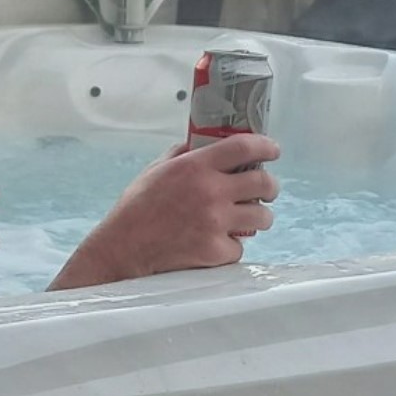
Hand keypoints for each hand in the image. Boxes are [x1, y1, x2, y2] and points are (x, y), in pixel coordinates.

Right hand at [48, 134, 279, 289]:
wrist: (122, 249)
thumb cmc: (136, 209)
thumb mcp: (155, 170)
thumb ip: (184, 155)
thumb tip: (205, 144)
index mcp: (195, 167)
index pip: (245, 146)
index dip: (266, 146)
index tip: (273, 150)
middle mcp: (210, 192)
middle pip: (264, 182)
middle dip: (269, 186)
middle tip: (265, 190)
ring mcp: (215, 223)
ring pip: (262, 216)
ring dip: (257, 217)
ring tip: (245, 219)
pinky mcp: (216, 251)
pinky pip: (240, 246)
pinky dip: (231, 246)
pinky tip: (215, 243)